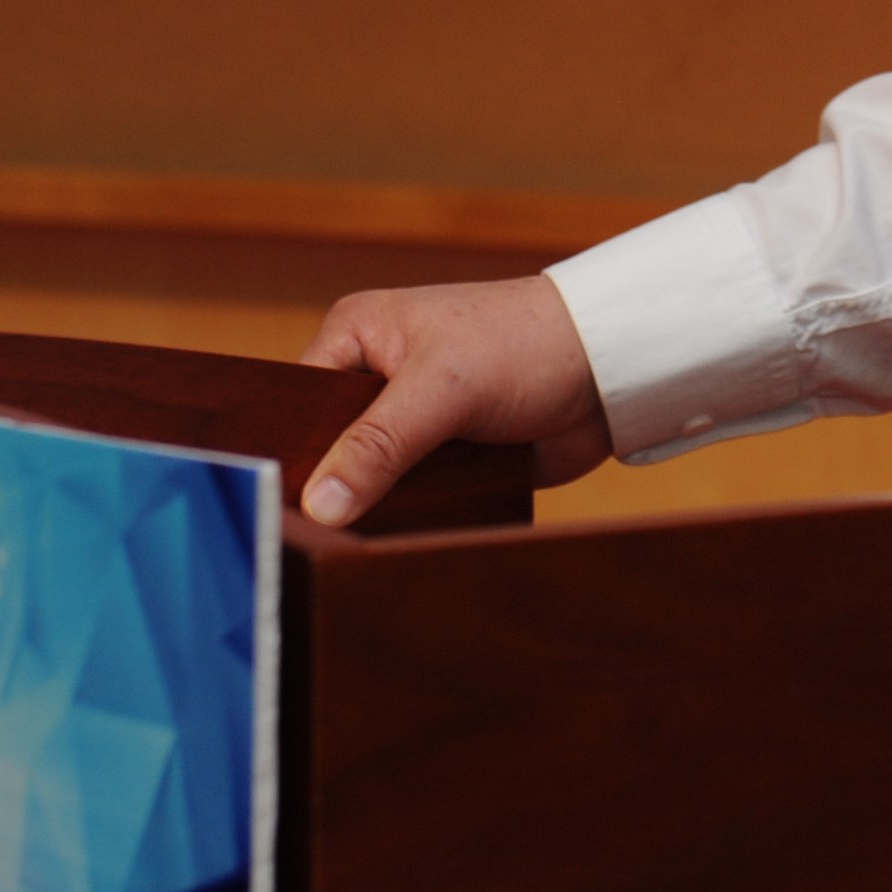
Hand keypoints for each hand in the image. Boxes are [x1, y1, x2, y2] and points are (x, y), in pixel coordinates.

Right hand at [296, 276, 613, 525]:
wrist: (612, 369)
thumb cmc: (526, 344)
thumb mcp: (443, 390)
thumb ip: (379, 446)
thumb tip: (320, 505)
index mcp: (358, 337)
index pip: (297, 405)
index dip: (292, 455)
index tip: (280, 507)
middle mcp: (378, 377)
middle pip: (332, 449)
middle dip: (336, 489)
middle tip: (316, 541)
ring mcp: (414, 420)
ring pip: (371, 480)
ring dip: (375, 510)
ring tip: (348, 554)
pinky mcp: (447, 457)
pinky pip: (412, 498)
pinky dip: (411, 519)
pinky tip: (395, 548)